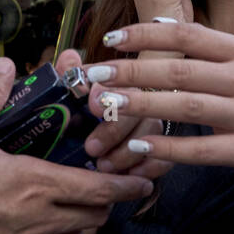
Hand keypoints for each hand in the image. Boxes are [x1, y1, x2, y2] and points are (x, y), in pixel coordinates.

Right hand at [0, 58, 151, 233]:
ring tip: (91, 204)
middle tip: (118, 186)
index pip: (95, 188)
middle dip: (113, 201)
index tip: (142, 179)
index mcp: (31, 182)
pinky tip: (59, 224)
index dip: (125, 185)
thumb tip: (4, 66)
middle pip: (96, 215)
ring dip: (90, 220)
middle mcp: (37, 217)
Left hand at [52, 48, 172, 179]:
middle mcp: (141, 98)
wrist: (82, 142)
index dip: (107, 92)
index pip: (120, 77)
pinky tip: (130, 176)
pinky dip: (149, 167)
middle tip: (92, 147)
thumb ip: (69, 76)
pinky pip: (165, 156)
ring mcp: (152, 122)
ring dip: (128, 152)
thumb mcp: (68, 95)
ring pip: (152, 132)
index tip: (92, 106)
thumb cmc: (77, 115)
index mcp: (118, 81)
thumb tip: (70, 57)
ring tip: (105, 166)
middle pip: (139, 108)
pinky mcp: (161, 148)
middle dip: (114, 130)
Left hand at [82, 20, 233, 186]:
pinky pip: (200, 149)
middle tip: (95, 73)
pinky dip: (168, 148)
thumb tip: (154, 28)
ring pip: (184, 107)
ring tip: (108, 104)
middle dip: (131, 71)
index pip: (186, 34)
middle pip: (178, 71)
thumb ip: (208, 48)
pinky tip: (140, 144)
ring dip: (141, 105)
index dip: (145, 34)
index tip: (111, 38)